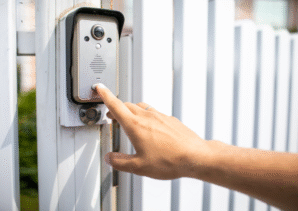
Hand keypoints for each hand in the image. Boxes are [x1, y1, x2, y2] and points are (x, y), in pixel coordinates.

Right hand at [94, 85, 214, 179]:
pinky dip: (146, 116)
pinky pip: (154, 112)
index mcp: (135, 126)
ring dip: (131, 111)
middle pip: (127, 105)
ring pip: (141, 107)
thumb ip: (120, 162)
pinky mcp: (170, 119)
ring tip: (130, 121)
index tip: (99, 88)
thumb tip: (110, 158)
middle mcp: (147, 117)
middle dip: (116, 108)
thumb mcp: (139, 166)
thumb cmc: (170, 160)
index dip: (105, 95)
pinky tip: (150, 128)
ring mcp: (160, 116)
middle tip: (111, 115)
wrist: (195, 156)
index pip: (115, 105)